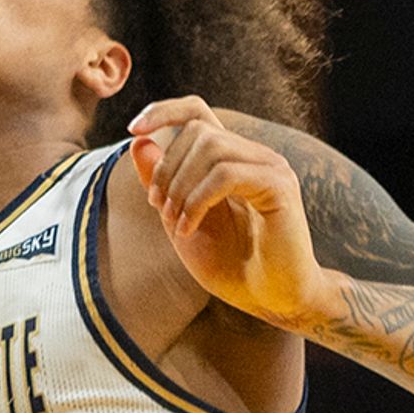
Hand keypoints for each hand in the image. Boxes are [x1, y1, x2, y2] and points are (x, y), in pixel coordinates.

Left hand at [129, 98, 335, 331]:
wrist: (273, 301)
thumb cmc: (233, 265)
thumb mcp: (181, 221)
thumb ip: (161, 184)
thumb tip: (138, 141)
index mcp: (233, 159)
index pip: (198, 111)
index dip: (163, 111)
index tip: (133, 128)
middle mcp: (255, 155)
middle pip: (198, 129)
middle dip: (167, 167)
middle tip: (159, 208)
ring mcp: (271, 167)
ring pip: (211, 147)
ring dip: (180, 185)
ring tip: (175, 222)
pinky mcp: (279, 187)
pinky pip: (225, 175)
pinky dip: (197, 200)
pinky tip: (189, 229)